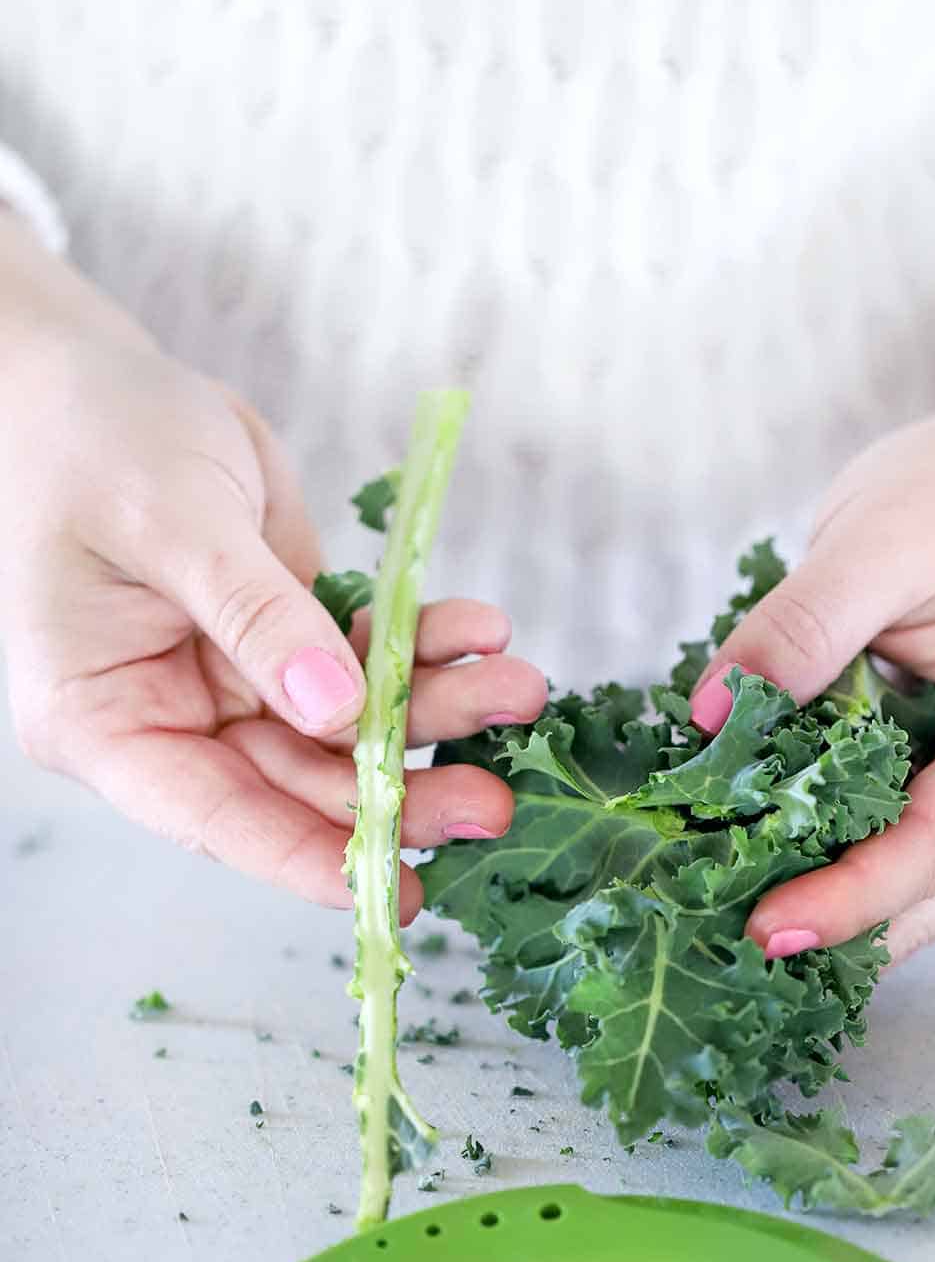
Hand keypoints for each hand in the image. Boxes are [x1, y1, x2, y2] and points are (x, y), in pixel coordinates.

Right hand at [0, 223, 544, 908]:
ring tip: (516, 689)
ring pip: (348, 731)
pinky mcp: (285, 640)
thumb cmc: (91, 441)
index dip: (306, 858)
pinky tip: (479, 630)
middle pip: (299, 786)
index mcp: (108, 721)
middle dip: (400, 788)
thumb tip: (337, 710)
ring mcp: (234, 684)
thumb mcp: (170, 523)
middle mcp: (174, 719)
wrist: (92, 376)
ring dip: (433, 712)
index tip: (394, 884)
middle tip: (494, 797)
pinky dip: (424, 650)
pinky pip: (366, 663)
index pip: (215, 815)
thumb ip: (255, 616)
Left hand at [689, 396, 934, 962]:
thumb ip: (800, 626)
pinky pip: (899, 866)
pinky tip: (753, 871)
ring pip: (914, 902)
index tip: (762, 928)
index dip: (849, 898)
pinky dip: (831, 872)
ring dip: (825, 910)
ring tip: (716, 910)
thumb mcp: (881, 539)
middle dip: (828, 923)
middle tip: (708, 932)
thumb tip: (710, 712)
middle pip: (929, 898)